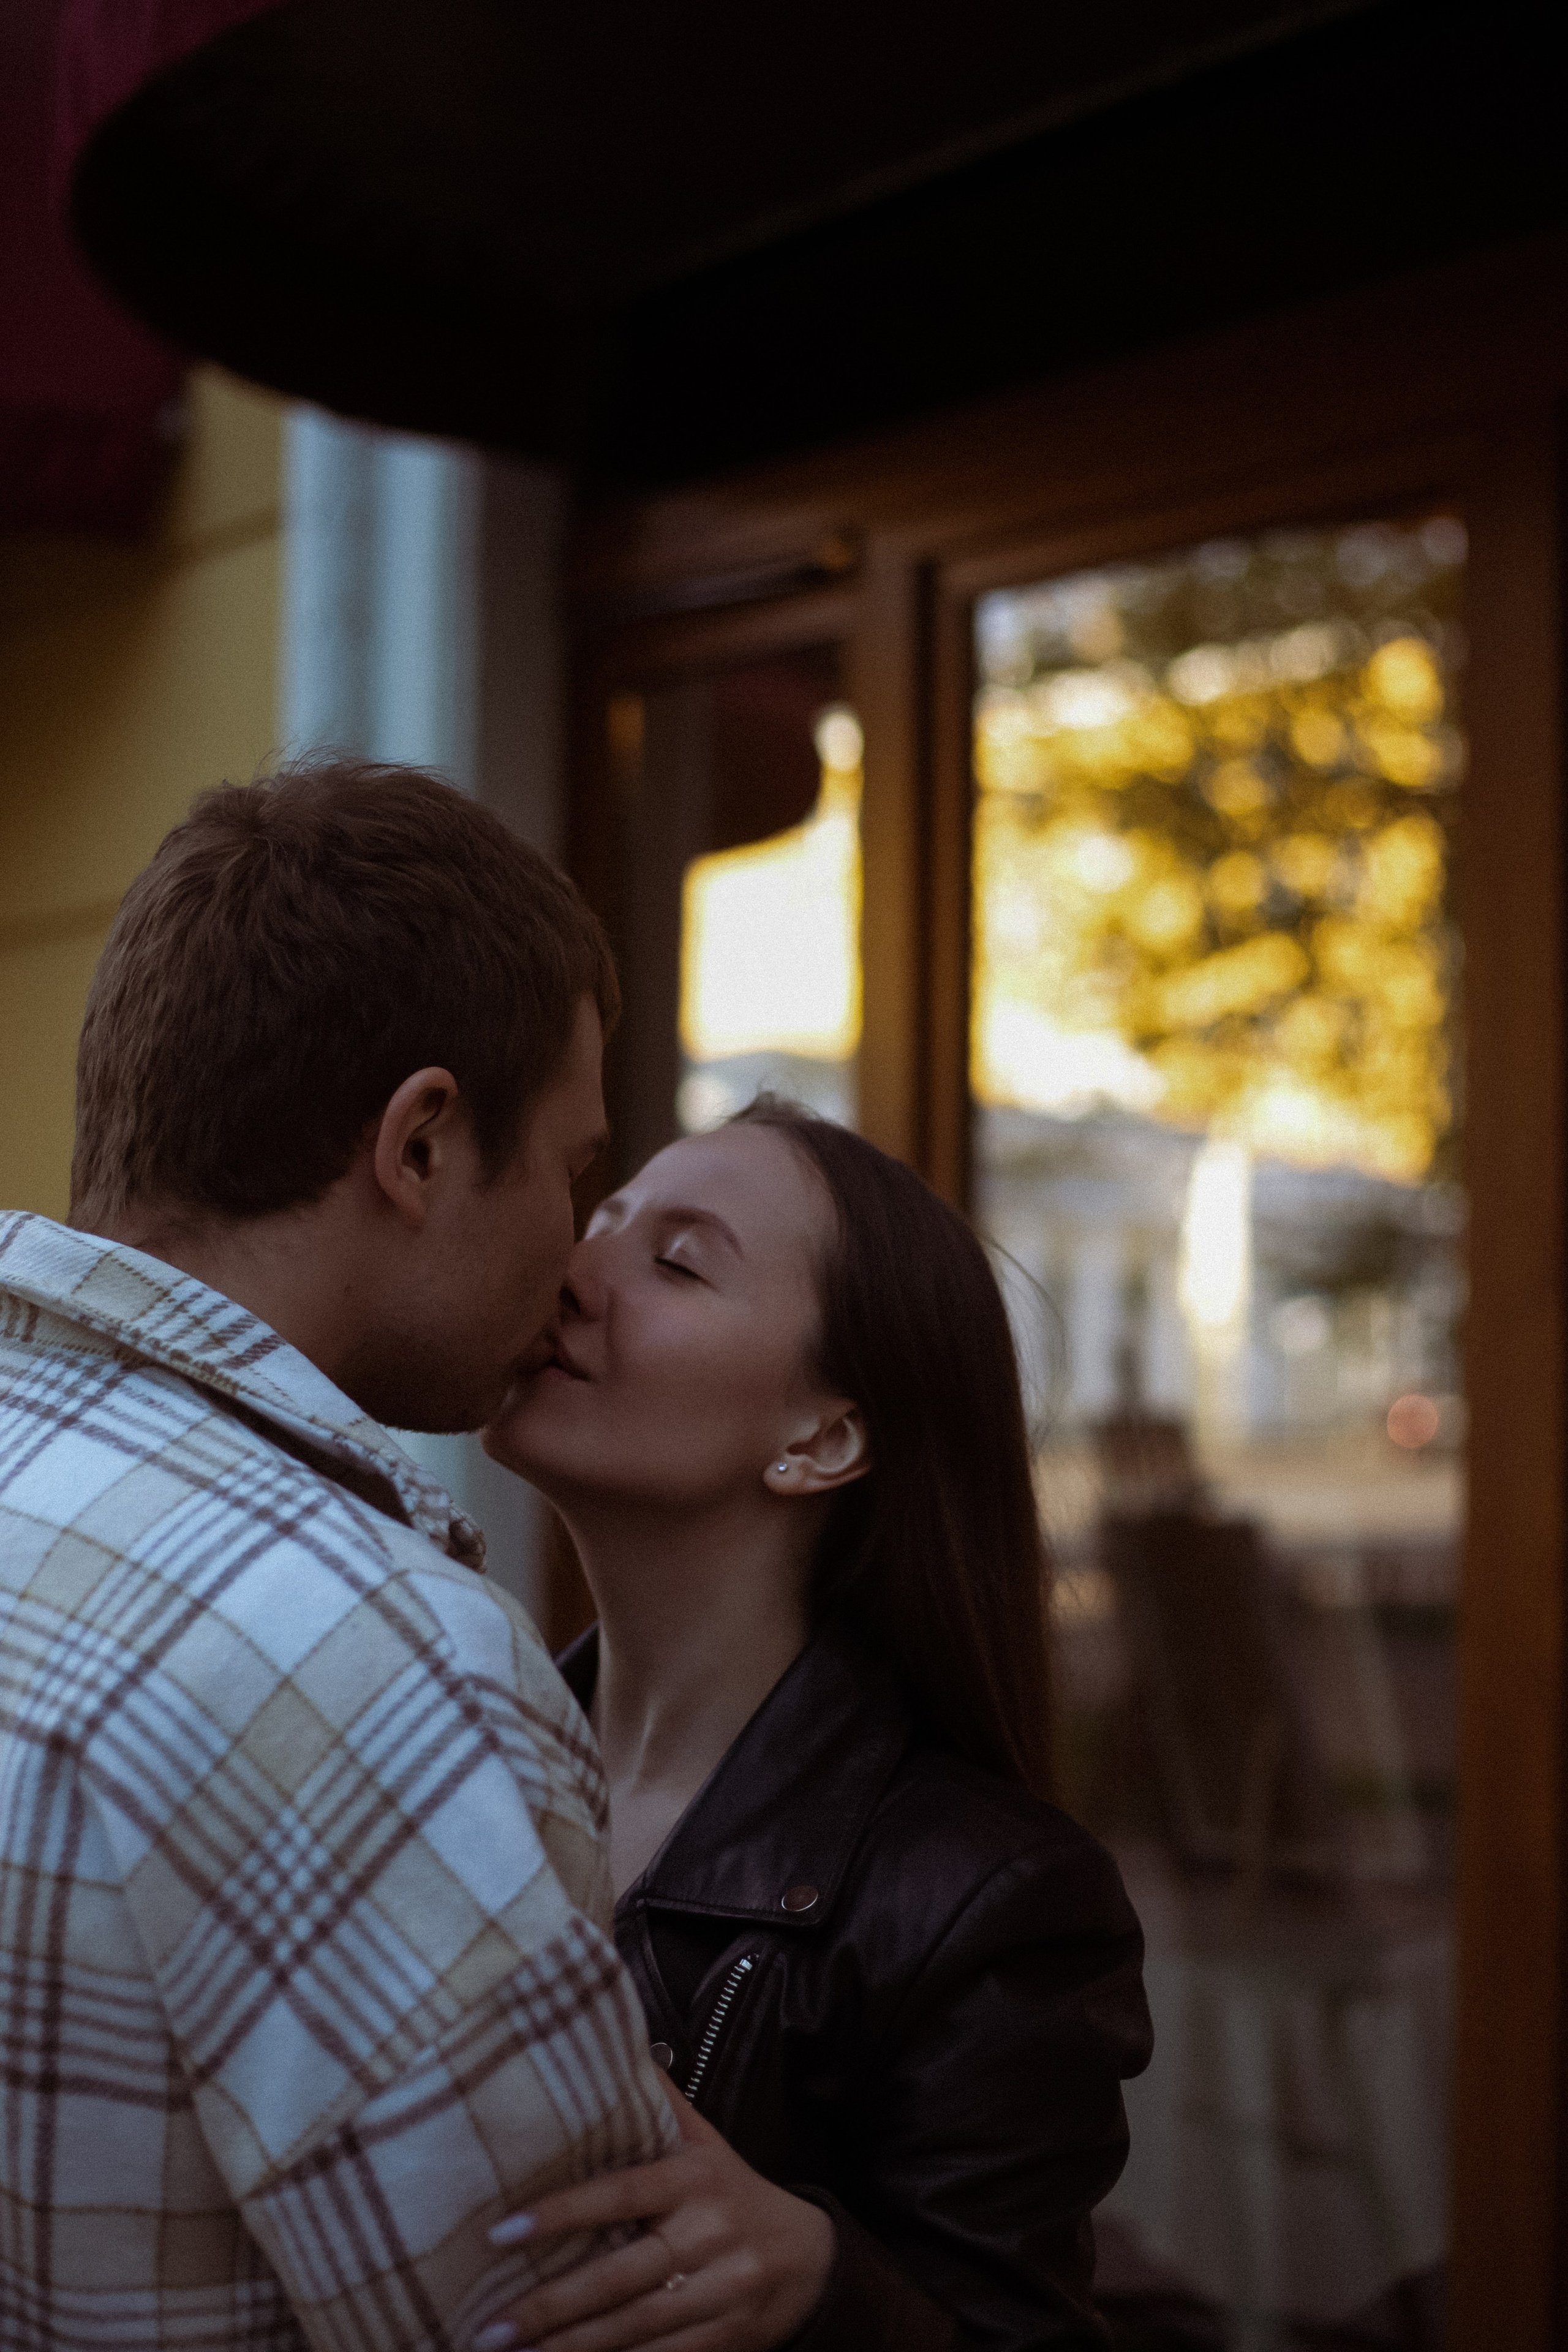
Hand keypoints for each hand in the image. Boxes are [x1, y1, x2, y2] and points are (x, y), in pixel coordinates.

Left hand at [471, 2082, 833, 2351]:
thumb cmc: (734, 2192)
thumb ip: (659, 2106)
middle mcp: (709, 2234)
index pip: (620, 2194)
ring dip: (569, 2349)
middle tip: (488, 2327)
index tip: (502, 2231)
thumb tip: (613, 2043)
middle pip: (620, 2277)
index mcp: (694, 2179)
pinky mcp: (727, 2339)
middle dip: (551, 2306)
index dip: (563, 2212)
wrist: (813, 2259)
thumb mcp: (705, 2144)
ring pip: (635, 2327)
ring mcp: (721, 2291)